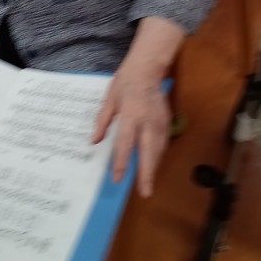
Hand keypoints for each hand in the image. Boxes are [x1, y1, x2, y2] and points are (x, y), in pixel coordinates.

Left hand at [92, 69, 170, 198]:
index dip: (122, 162)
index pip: (126, 144)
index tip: (118, 178)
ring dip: (153, 167)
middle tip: (145, 192)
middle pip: (148, 152)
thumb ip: (102, 122)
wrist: (147, 68)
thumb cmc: (124, 83)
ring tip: (147, 184)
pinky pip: (163, 143)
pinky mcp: (167, 121)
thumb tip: (94, 142)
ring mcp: (160, 122)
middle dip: (147, 173)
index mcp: (131, 115)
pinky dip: (158, 155)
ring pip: (158, 150)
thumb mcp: (109, 100)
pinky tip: (153, 164)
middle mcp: (147, 121)